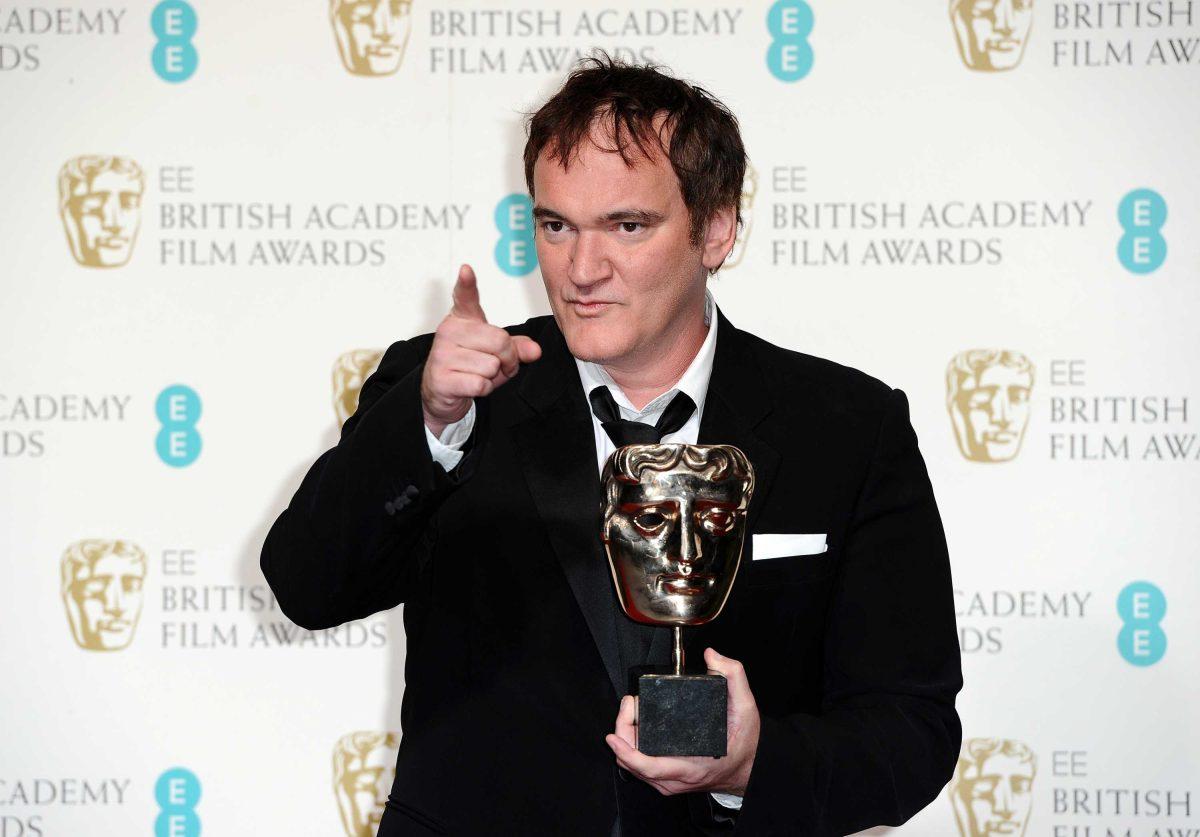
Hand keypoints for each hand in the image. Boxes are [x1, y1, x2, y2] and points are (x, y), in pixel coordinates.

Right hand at [420, 264, 541, 436]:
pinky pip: (481, 384)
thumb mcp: (496, 354)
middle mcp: (449, 332)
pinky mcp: (441, 378)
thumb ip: (517, 347)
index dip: (467, 283)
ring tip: (479, 375)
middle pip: (500, 340)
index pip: (466, 297)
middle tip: (499, 366)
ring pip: (492, 365)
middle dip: (508, 359)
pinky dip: (483, 389)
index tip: (466, 270)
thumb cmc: (469, 367)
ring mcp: (442, 354)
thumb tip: (535, 351)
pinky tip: (469, 386)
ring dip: (494, 377)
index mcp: (463, 320)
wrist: (439, 393)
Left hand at [605, 648, 760, 796]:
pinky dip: (631, 747)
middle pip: (634, 764)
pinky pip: (640, 767)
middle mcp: (677, 778)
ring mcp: (670, 782)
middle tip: (629, 704)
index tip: (613, 736)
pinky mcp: (667, 779)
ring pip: (633, 767)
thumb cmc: (745, 743)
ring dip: (626, 738)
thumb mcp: (746, 707)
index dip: (627, 753)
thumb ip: (733, 677)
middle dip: (622, 731)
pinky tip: (636, 726)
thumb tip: (712, 657)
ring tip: (632, 710)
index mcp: (693, 766)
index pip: (651, 767)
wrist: (750, 768)